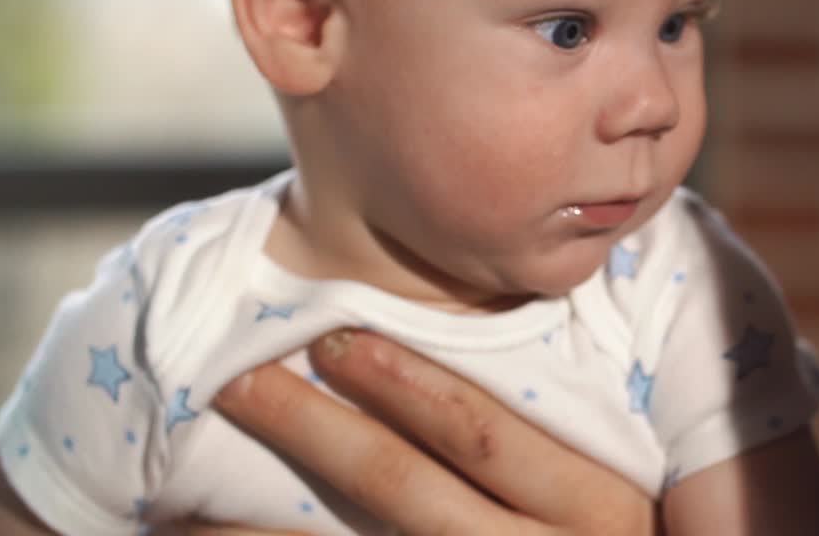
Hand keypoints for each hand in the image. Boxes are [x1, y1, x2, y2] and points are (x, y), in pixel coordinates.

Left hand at [209, 330, 657, 535]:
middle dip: (318, 434)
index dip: (407, 385)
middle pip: (410, 492)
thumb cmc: (631, 531)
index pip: (487, 437)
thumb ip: (578, 424)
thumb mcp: (633, 480)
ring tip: (185, 501)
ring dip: (264, 532)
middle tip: (241, 383)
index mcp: (601, 506)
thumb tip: (509, 304)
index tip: (332, 336)